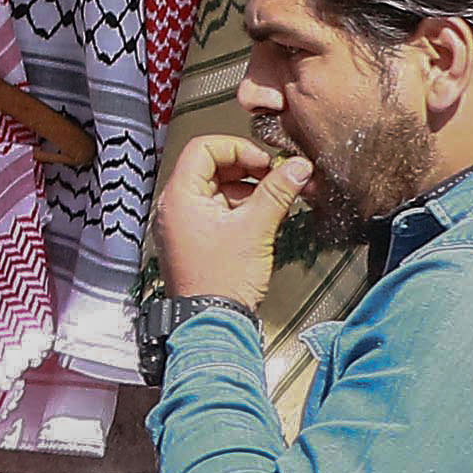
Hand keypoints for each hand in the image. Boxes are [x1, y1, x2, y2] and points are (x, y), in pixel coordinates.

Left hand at [151, 134, 310, 309]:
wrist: (213, 323)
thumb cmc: (222, 282)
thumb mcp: (255, 229)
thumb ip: (277, 193)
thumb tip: (296, 166)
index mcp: (180, 196)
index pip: (203, 148)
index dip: (237, 148)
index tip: (264, 161)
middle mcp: (175, 206)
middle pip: (210, 167)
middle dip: (246, 168)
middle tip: (275, 177)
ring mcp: (184, 223)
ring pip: (216, 189)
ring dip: (247, 189)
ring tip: (275, 198)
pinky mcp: (195, 239)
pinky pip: (217, 210)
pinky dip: (240, 207)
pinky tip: (263, 216)